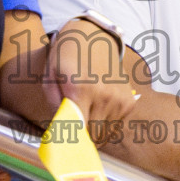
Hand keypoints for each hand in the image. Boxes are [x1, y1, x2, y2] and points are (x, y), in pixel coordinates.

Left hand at [42, 17, 141, 132]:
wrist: (93, 36)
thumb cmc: (66, 56)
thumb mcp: (50, 76)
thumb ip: (54, 105)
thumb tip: (62, 130)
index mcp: (81, 89)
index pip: (78, 131)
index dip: (71, 141)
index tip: (65, 143)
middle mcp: (104, 95)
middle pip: (92, 136)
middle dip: (81, 139)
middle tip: (73, 130)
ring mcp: (119, 99)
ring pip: (105, 133)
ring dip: (94, 132)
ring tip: (85, 115)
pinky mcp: (129, 101)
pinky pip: (115, 125)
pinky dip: (105, 125)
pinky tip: (97, 110)